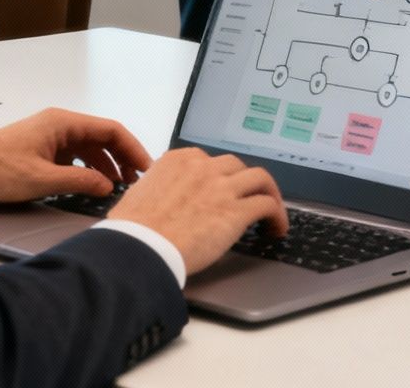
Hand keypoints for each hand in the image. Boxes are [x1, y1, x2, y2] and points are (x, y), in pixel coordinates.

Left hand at [0, 108, 151, 204]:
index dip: (133, 149)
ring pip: (90, 149)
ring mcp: (51, 137)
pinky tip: (93, 186)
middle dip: (123, 159)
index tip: (147, 169)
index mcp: (62, 123)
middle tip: (138, 182)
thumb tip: (109, 187)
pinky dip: (88, 170)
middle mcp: (59, 125)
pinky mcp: (42, 151)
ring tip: (119, 188)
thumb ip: (80, 182)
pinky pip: (75, 157)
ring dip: (106, 166)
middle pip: (103, 138)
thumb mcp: (42, 180)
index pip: (111, 130)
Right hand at [108, 147, 287, 273]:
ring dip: (268, 193)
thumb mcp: (139, 196)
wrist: (139, 248)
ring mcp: (222, 187)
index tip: (221, 189)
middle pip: (236, 166)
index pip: (207, 160)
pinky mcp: (237, 212)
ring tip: (272, 210)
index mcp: (178, 161)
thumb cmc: (132, 230)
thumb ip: (157, 190)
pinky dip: (277, 214)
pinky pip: (267, 205)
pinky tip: (277, 228)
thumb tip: (160, 201)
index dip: (218, 176)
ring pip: (259, 179)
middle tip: (247, 198)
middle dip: (244, 182)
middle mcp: (203, 168)